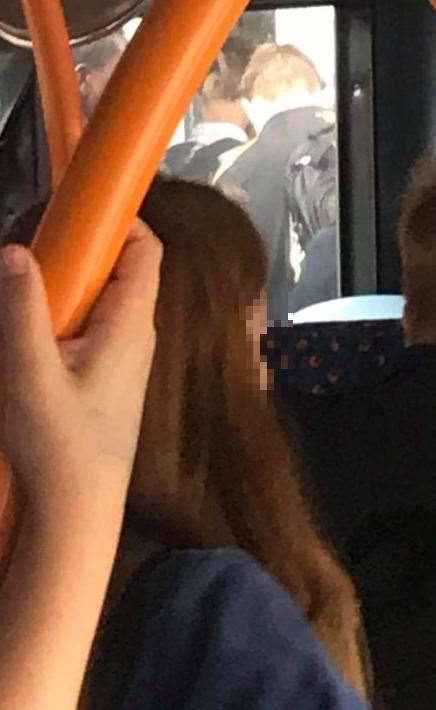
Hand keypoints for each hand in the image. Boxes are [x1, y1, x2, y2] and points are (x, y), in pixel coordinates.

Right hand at [0, 222, 161, 507]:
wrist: (79, 503)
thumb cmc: (59, 440)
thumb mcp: (30, 370)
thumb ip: (23, 309)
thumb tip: (14, 250)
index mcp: (132, 323)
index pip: (147, 251)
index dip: (123, 220)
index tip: (81, 206)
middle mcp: (139, 333)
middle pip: (124, 270)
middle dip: (85, 249)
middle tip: (38, 242)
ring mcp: (127, 356)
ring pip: (105, 299)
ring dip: (71, 284)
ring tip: (30, 282)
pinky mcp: (109, 375)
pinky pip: (94, 326)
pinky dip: (68, 314)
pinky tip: (33, 329)